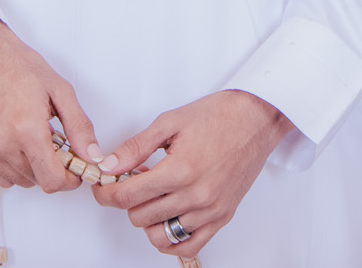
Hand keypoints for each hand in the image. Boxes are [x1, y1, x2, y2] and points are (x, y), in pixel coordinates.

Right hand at [0, 12, 99, 192]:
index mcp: (26, 128)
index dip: (68, 180)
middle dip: (50, 168)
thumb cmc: (16, 66)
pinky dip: (10, 166)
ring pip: (17, 181)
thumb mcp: (59, 90)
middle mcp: (0, 144)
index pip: (51, 180)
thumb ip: (79, 126)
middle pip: (36, 181)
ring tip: (31, 137)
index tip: (74, 172)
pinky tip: (13, 141)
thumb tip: (92, 155)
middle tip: (53, 143)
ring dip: (30, 167)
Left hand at [92, 89, 292, 257]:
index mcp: (180, 170)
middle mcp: (196, 195)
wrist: (258, 118)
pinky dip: (171, 240)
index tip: (103, 188)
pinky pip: (188, 245)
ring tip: (153, 197)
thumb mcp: (170, 122)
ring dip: (148, 219)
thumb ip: (136, 148)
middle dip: (128, 200)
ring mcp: (211, 209)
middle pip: (140, 217)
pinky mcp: (222, 216)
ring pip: (160, 234)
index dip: (106, 193)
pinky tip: (166, 221)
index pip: (127, 196)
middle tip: (133, 182)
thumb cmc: (219, 115)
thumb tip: (108, 167)